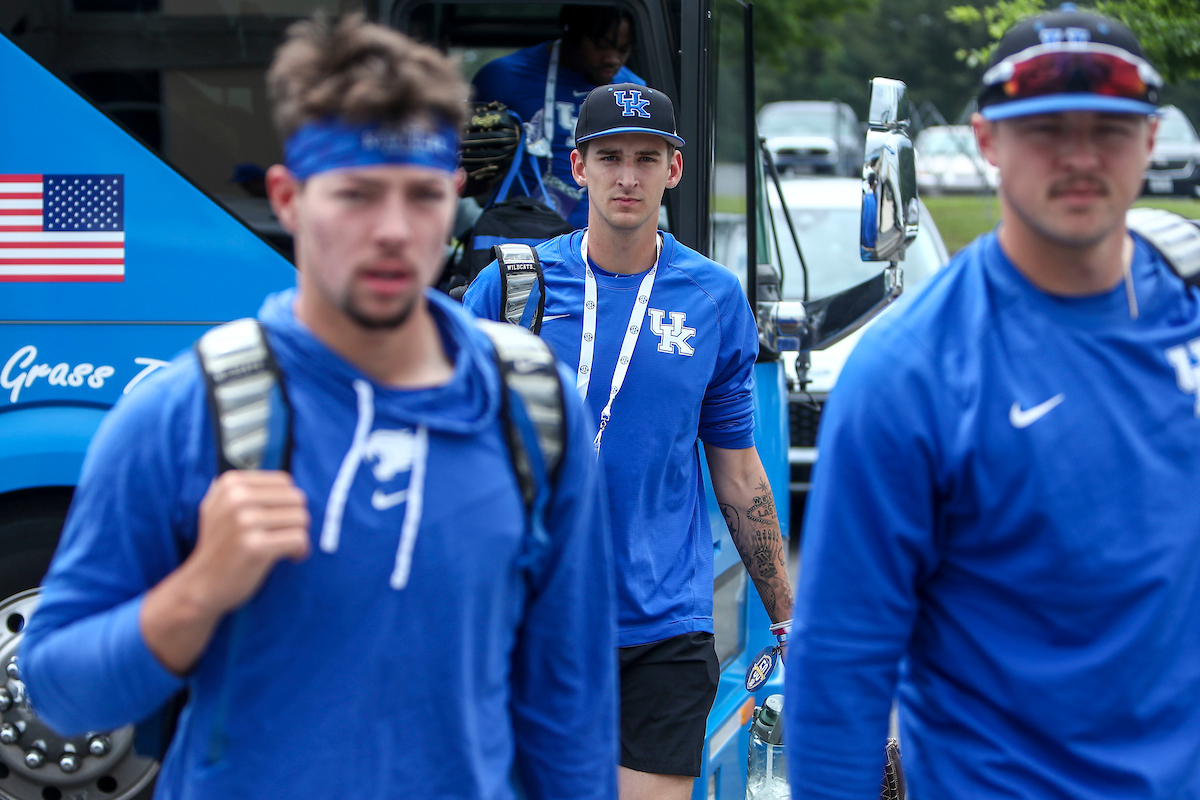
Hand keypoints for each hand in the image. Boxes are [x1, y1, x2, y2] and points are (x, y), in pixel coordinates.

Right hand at [187, 470, 310, 615]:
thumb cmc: (220, 545)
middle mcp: (236, 498)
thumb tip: (288, 483)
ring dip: (300, 536)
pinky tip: (289, 557)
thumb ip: (247, 490)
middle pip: (296, 499)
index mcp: (230, 483)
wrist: (201, 584)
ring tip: (285, 547)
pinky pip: (299, 539)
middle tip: (286, 535)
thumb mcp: (221, 507)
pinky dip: (300, 550)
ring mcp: (244, 522)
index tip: (279, 519)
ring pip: (301, 518)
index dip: (288, 502)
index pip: (284, 482)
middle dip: (297, 519)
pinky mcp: (255, 546)